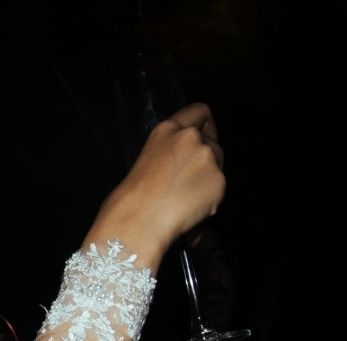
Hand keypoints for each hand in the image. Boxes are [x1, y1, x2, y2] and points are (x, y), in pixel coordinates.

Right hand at [90, 102, 225, 268]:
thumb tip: (183, 168)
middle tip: (190, 183)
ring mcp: (206, 158)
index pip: (199, 111)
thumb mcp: (145, 161)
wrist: (136, 224)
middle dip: (207, 160)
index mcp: (167, 130)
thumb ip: (169, 155)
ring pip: (217, 166)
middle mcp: (190, 138)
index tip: (204, 137)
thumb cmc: (128, 201)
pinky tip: (189, 213)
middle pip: (213, 142)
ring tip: (186, 203)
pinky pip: (218, 191)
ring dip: (207, 181)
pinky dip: (208, 202)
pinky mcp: (218, 181)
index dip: (206, 125)